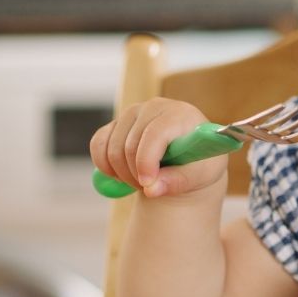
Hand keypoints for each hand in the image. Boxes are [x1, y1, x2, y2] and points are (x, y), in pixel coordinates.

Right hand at [89, 97, 223, 197]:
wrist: (189, 156)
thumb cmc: (199, 163)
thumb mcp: (199, 176)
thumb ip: (177, 182)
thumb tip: (151, 189)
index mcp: (181, 114)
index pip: (155, 134)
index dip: (146, 161)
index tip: (147, 184)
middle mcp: (155, 107)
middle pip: (130, 145)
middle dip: (136, 174)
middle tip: (150, 187)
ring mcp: (133, 112)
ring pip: (112, 148)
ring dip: (122, 173)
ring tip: (144, 180)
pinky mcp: (116, 122)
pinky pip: (98, 144)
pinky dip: (105, 165)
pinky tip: (121, 174)